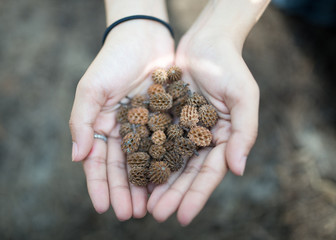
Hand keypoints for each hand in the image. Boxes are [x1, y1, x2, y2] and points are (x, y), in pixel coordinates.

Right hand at [69, 21, 173, 219]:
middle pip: (123, 168)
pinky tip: (169, 182)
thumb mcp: (91, 88)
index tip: (102, 208)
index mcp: (102, 126)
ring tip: (149, 208)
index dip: (99, 185)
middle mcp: (123, 131)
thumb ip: (81, 121)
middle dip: (124, 192)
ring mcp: (146, 127)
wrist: (144, 37)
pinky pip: (168, 146)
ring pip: (145, 162)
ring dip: (145, 186)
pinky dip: (166, 165)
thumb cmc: (113, 60)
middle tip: (131, 215)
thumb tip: (77, 157)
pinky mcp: (167, 121)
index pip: (98, 162)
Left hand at [147, 31, 258, 224]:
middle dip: (172, 195)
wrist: (206, 41)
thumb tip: (239, 170)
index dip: (196, 196)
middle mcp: (201, 139)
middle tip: (156, 214)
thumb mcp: (244, 97)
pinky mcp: (164, 117)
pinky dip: (145, 156)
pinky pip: (153, 139)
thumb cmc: (230, 66)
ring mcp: (182, 129)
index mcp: (223, 139)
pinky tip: (134, 172)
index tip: (183, 217)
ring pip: (167, 161)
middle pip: (186, 173)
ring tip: (142, 203)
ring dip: (156, 182)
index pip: (209, 174)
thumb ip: (244, 133)